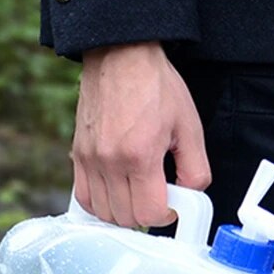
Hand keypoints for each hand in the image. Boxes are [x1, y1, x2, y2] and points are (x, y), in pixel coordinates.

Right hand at [72, 41, 210, 227]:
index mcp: (140, 155)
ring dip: (123, 212)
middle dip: (145, 215)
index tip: (172, 204)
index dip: (165, 215)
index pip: (149, 214)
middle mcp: (110, 161)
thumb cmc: (154, 85)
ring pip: (104, 213)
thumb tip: (189, 196)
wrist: (121, 55)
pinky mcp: (79, 155)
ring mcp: (90, 160)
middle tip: (156, 197)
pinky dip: (101, 204)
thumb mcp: (189, 126)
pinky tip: (116, 193)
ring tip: (137, 194)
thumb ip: (195, 168)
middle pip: (125, 218)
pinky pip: (84, 198)